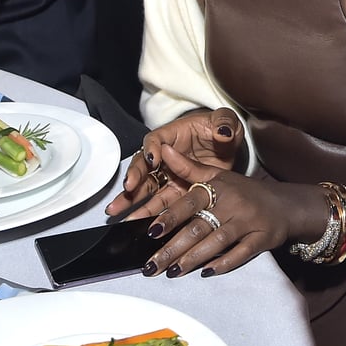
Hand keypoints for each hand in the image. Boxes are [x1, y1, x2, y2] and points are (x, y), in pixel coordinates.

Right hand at [105, 108, 243, 219]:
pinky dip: (148, 214)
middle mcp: (165, 156)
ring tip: (118, 212)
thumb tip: (223, 131)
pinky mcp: (175, 192)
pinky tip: (135, 224)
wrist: (228, 149)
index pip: (156, 139)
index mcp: (174, 135)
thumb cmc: (223, 130)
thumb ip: (225, 123)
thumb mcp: (227, 121)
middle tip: (129, 187)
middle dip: (135, 175)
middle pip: (144, 164)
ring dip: (132, 199)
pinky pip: (159, 204)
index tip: (153, 159)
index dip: (152, 148)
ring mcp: (169, 176)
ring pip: (146, 188)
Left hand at [137, 145, 318, 278]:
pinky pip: (240, 254)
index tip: (151, 231)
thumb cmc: (245, 191)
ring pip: (216, 242)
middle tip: (151, 265)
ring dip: (192, 259)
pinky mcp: (261, 239)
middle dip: (173, 248)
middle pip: (198, 228)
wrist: (285, 204)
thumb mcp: (218, 175)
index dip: (171, 216)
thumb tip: (163, 150)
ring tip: (172, 272)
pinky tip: (206, 272)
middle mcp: (232, 204)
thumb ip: (188, 167)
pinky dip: (223, 264)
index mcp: (219, 187)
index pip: (190, 202)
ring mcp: (247, 222)